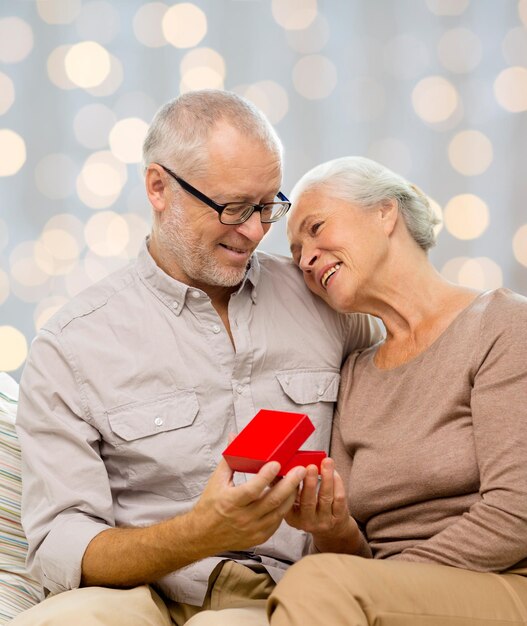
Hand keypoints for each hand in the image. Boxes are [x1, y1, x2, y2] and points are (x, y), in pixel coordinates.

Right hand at [191, 458, 305, 552]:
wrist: (203, 535)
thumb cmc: (210, 506)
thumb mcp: (216, 481)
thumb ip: (229, 459)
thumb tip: (234, 438)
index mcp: (231, 502)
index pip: (252, 489)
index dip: (266, 476)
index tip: (277, 463)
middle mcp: (243, 517)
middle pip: (271, 500)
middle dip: (289, 484)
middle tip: (300, 470)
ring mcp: (253, 529)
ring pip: (279, 511)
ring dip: (291, 495)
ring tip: (299, 480)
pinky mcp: (259, 537)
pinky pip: (277, 522)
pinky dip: (284, 508)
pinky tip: (289, 496)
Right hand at [285, 457, 359, 552]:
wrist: (330, 530)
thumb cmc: (308, 510)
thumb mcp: (293, 504)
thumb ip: (285, 488)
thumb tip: (275, 470)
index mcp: (292, 518)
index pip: (288, 503)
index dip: (290, 488)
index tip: (291, 472)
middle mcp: (308, 521)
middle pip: (308, 502)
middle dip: (310, 483)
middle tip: (311, 467)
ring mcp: (325, 520)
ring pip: (326, 497)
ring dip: (327, 478)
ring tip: (327, 462)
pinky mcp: (339, 517)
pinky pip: (339, 498)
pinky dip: (337, 483)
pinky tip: (334, 472)